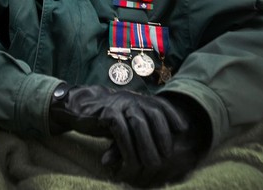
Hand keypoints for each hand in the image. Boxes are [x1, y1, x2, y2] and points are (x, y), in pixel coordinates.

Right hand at [49, 85, 196, 172]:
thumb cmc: (108, 117)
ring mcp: (119, 104)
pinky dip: (128, 148)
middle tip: (166, 157)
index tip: (183, 129)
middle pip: (154, 115)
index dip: (173, 116)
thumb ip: (142, 127)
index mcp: (138, 99)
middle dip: (163, 137)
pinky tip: (130, 161)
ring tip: (151, 164)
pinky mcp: (107, 113)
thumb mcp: (127, 119)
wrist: (80, 107)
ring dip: (147, 146)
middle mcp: (132, 99)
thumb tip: (163, 147)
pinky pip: (121, 131)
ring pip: (139, 124)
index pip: (161, 104)